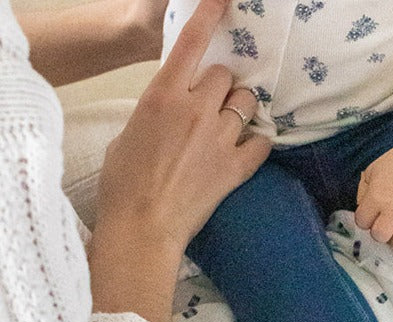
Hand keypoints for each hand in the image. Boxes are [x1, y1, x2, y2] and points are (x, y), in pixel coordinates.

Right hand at [95, 0, 269, 258]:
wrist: (144, 224)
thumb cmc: (124, 181)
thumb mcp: (131, 131)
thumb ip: (158, 110)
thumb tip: (173, 108)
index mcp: (162, 94)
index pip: (192, 43)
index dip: (209, 15)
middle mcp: (196, 109)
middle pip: (224, 75)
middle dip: (220, 86)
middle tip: (212, 104)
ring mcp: (220, 138)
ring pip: (246, 103)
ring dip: (240, 109)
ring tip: (230, 126)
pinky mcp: (237, 167)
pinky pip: (262, 141)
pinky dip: (258, 141)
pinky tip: (248, 147)